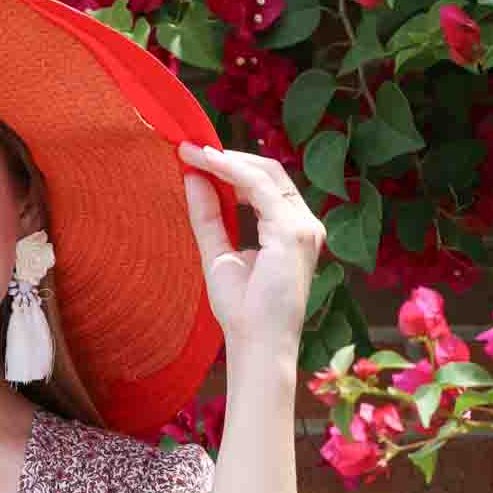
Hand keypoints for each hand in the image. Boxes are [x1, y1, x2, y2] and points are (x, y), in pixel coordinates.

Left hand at [178, 141, 325, 353]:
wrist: (256, 343)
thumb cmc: (242, 311)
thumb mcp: (218, 254)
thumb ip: (207, 217)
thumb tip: (192, 177)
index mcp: (289, 230)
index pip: (263, 186)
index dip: (230, 168)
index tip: (195, 158)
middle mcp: (302, 223)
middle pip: (268, 172)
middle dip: (227, 157)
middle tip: (190, 149)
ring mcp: (302, 225)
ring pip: (264, 174)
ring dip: (225, 160)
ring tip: (192, 153)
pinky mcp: (293, 230)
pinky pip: (259, 187)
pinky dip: (231, 172)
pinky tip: (207, 165)